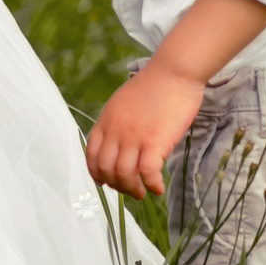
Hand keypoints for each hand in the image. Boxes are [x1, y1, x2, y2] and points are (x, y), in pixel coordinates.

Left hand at [85, 62, 206, 197]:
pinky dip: (151, 185)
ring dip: (131, 189)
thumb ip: (118, 123)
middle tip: (129, 190)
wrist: (174, 72)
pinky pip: (147, 172)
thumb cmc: (155, 85)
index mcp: (106, 120)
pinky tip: (157, 188)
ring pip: (123, 174)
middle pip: (105, 168)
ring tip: (141, 193)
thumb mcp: (124, 102)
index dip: (95, 172)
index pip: (91, 153)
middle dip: (115, 185)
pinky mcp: (155, 141)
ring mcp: (134, 136)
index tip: (104, 182)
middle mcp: (116, 130)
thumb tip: (122, 146)